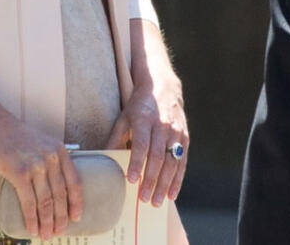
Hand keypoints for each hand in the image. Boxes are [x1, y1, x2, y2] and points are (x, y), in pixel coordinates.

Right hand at [0, 105, 81, 239]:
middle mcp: (51, 158)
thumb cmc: (13, 134)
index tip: (76, 217)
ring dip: (47, 222)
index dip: (76, 203)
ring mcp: (35, 165)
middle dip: (61, 218)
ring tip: (46, 234)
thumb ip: (50, 159)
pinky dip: (32, 218)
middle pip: (60, 195)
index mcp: (59, 150)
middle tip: (59, 232)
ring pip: (46, 202)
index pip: (74, 182)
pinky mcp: (19, 173)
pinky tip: (32, 228)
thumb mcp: (41, 142)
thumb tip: (54, 186)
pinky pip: (29, 202)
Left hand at [104, 37, 187, 206]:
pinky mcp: (185, 138)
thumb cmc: (138, 106)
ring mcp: (176, 132)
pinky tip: (172, 194)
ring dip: (165, 185)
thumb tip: (104, 158)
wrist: (163, 88)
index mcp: (144, 119)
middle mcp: (162, 126)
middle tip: (144, 199)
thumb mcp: (124, 117)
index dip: (137, 163)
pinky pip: (182, 162)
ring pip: (172, 163)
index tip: (132, 180)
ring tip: (157, 201)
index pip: (141, 144)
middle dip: (151, 180)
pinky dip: (178, 180)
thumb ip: (116, 137)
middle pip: (158, 157)